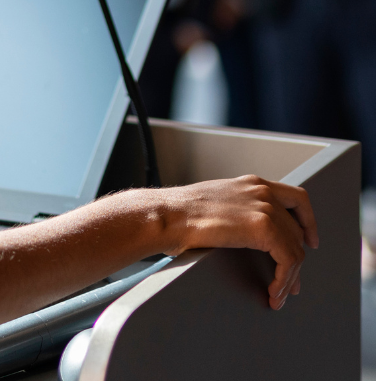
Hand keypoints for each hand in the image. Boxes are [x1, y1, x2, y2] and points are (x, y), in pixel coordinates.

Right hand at [159, 175, 318, 308]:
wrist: (167, 215)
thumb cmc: (180, 213)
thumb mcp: (217, 202)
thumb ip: (239, 209)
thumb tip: (250, 233)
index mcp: (251, 184)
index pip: (296, 198)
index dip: (307, 222)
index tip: (310, 240)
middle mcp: (262, 191)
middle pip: (297, 229)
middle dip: (297, 260)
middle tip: (291, 282)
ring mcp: (264, 207)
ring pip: (295, 249)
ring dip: (289, 277)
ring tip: (278, 294)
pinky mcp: (263, 227)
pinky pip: (288, 260)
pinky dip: (284, 280)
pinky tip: (273, 291)